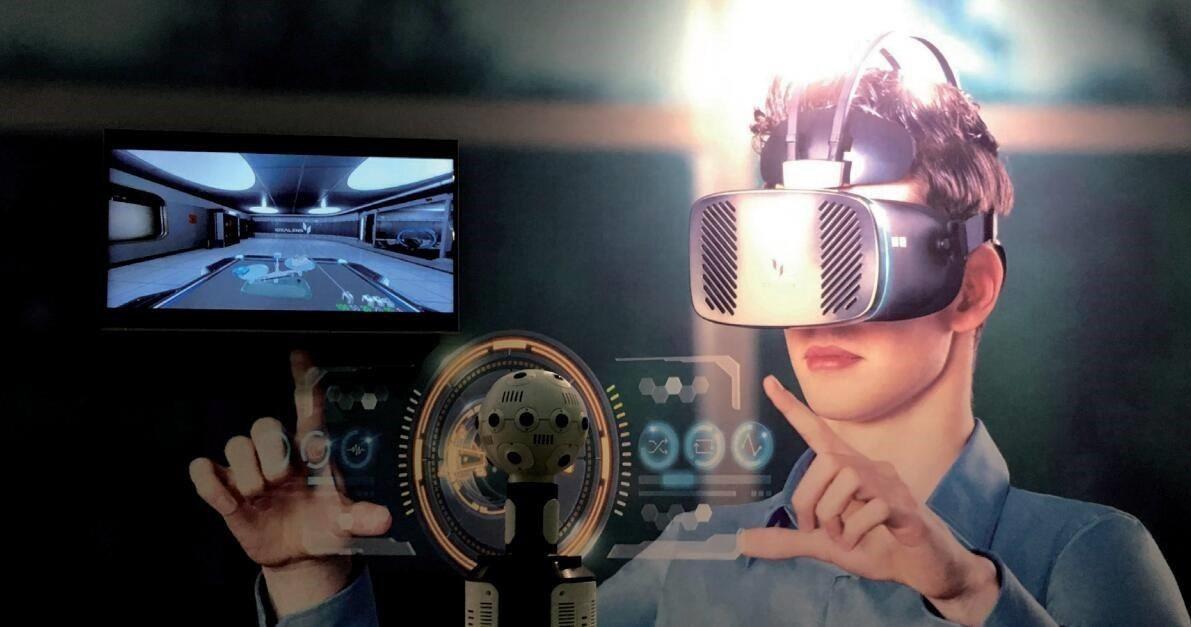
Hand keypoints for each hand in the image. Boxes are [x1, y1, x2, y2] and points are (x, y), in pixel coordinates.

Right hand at [188, 350, 391, 614]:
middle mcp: (278, 455)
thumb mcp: (346, 525)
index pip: (306, 408)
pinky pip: (205, 472)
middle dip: (271, 452)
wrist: (299, 557)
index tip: (299, 354)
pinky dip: (210, 484)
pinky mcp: (227, 492)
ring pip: (235, 445)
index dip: (302, 380)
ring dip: (248, 473)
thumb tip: (383, 519)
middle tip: (281, 480)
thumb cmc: (325, 528)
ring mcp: (250, 472)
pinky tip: (231, 501)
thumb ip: (362, 519)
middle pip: (264, 425)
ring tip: (261, 496)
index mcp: (310, 453)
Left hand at [738, 376, 998, 625]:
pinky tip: (857, 542)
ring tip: (840, 537)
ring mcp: (889, 484)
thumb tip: (744, 542)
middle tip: (813, 527)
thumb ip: (788, 540)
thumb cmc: (876, 546)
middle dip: (807, 498)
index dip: (792, 409)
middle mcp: (868, 467)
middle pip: (825, 460)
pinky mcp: (905, 506)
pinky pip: (871, 508)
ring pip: (846, 479)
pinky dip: (853, 532)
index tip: (768, 382)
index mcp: (848, 470)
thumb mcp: (824, 544)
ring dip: (831, 516)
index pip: (817, 431)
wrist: (922, 567)